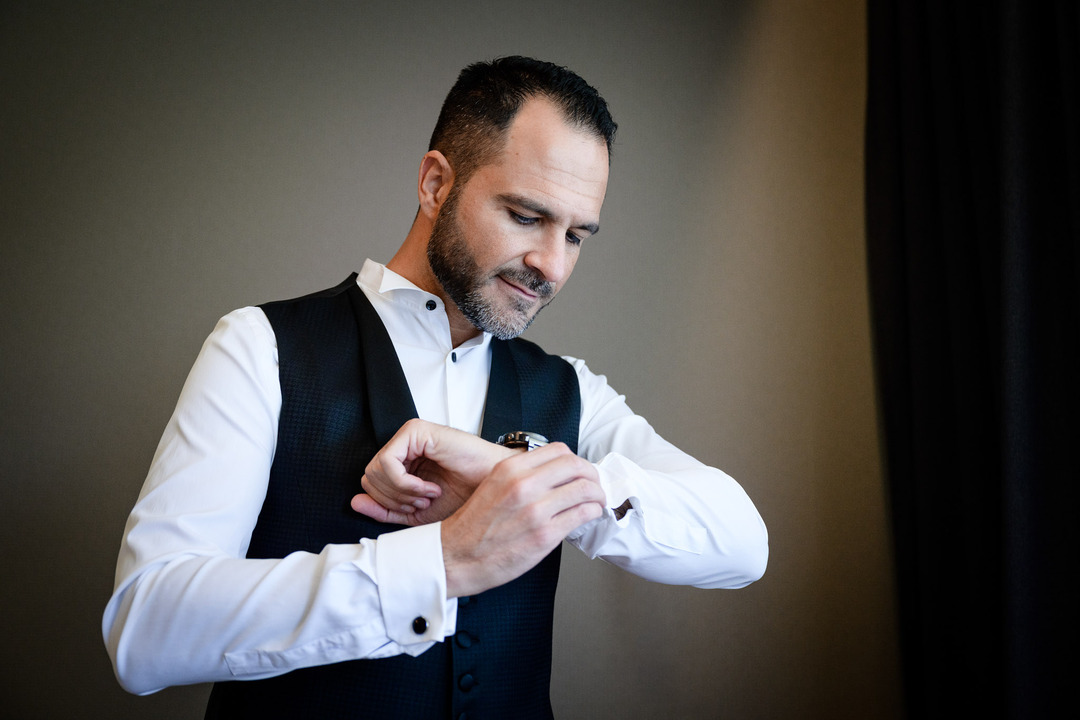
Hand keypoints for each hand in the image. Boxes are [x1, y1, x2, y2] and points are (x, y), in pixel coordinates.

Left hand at [350, 419, 515, 525]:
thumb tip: (355, 502)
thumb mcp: (416, 513)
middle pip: (369, 478)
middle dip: (394, 500)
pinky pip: (388, 462)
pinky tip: (428, 487)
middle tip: (423, 502)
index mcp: (402, 463)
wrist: (492, 490)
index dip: (389, 504)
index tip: (417, 508)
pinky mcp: (415, 431)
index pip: (371, 485)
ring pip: (375, 471)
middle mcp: (403, 446)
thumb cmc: (464, 497)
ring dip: (402, 493)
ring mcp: (408, 436)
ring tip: (428, 494)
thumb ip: (386, 510)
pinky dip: (405, 484)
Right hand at [440, 442, 605, 596]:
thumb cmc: (473, 527)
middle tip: (594, 484)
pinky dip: (592, 512)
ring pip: (585, 489)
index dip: (575, 460)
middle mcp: (524, 485)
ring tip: (596, 501)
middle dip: (592, 474)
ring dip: (597, 494)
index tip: (578, 470)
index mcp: (510, 470)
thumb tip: (552, 474)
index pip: (559, 450)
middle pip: (577, 466)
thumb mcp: (493, 486)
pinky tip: (588, 515)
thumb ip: (521, 476)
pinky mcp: (545, 535)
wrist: (456, 557)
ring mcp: (536, 510)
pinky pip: (582, 514)